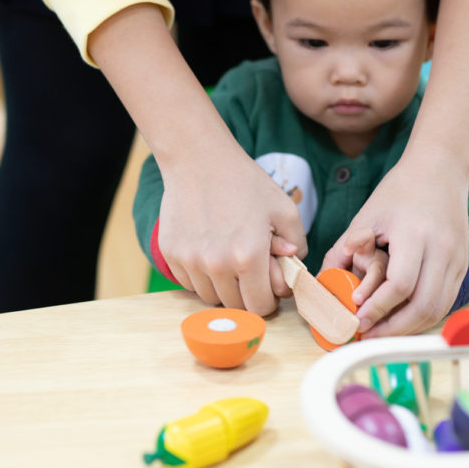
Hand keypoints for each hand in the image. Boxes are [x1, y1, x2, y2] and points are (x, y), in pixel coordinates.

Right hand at [157, 146, 306, 315]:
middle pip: (235, 305)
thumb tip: (293, 266)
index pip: (259, 307)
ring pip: (210, 297)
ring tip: (230, 260)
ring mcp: (190, 261)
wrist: (199, 161)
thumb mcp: (284, 209)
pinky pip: (190, 282)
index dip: (268, 302)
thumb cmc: (245, 183)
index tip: (268, 289)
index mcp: (249, 256)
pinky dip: (201, 276)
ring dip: (223, 287)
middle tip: (251, 272)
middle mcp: (217, 264)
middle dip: (247, 294)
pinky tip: (209, 251)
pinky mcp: (171, 254)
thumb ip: (297, 244)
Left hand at [324, 149, 466, 336]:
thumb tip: (323, 281)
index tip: (357, 320)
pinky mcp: (462, 265)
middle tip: (367, 335)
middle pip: (423, 306)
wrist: (441, 169)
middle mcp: (442, 250)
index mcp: (416, 235)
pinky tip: (402, 319)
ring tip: (382, 333)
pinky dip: (424, 317)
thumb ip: (344, 249)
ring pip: (437, 310)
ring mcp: (457, 259)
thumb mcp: (367, 215)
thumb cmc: (400, 190)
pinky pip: (445, 302)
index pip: (400, 285)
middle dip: (393, 329)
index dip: (378, 308)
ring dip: (410, 328)